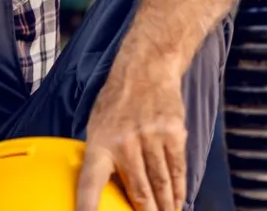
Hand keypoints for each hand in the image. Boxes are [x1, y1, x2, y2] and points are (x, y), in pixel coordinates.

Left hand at [75, 61, 187, 210]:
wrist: (145, 70)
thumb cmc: (117, 102)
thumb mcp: (97, 126)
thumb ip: (101, 155)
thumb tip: (100, 187)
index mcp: (99, 143)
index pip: (90, 182)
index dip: (87, 205)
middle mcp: (124, 143)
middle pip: (139, 191)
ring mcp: (151, 138)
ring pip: (161, 184)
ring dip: (166, 206)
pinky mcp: (173, 134)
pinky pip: (177, 169)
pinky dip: (179, 190)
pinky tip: (178, 202)